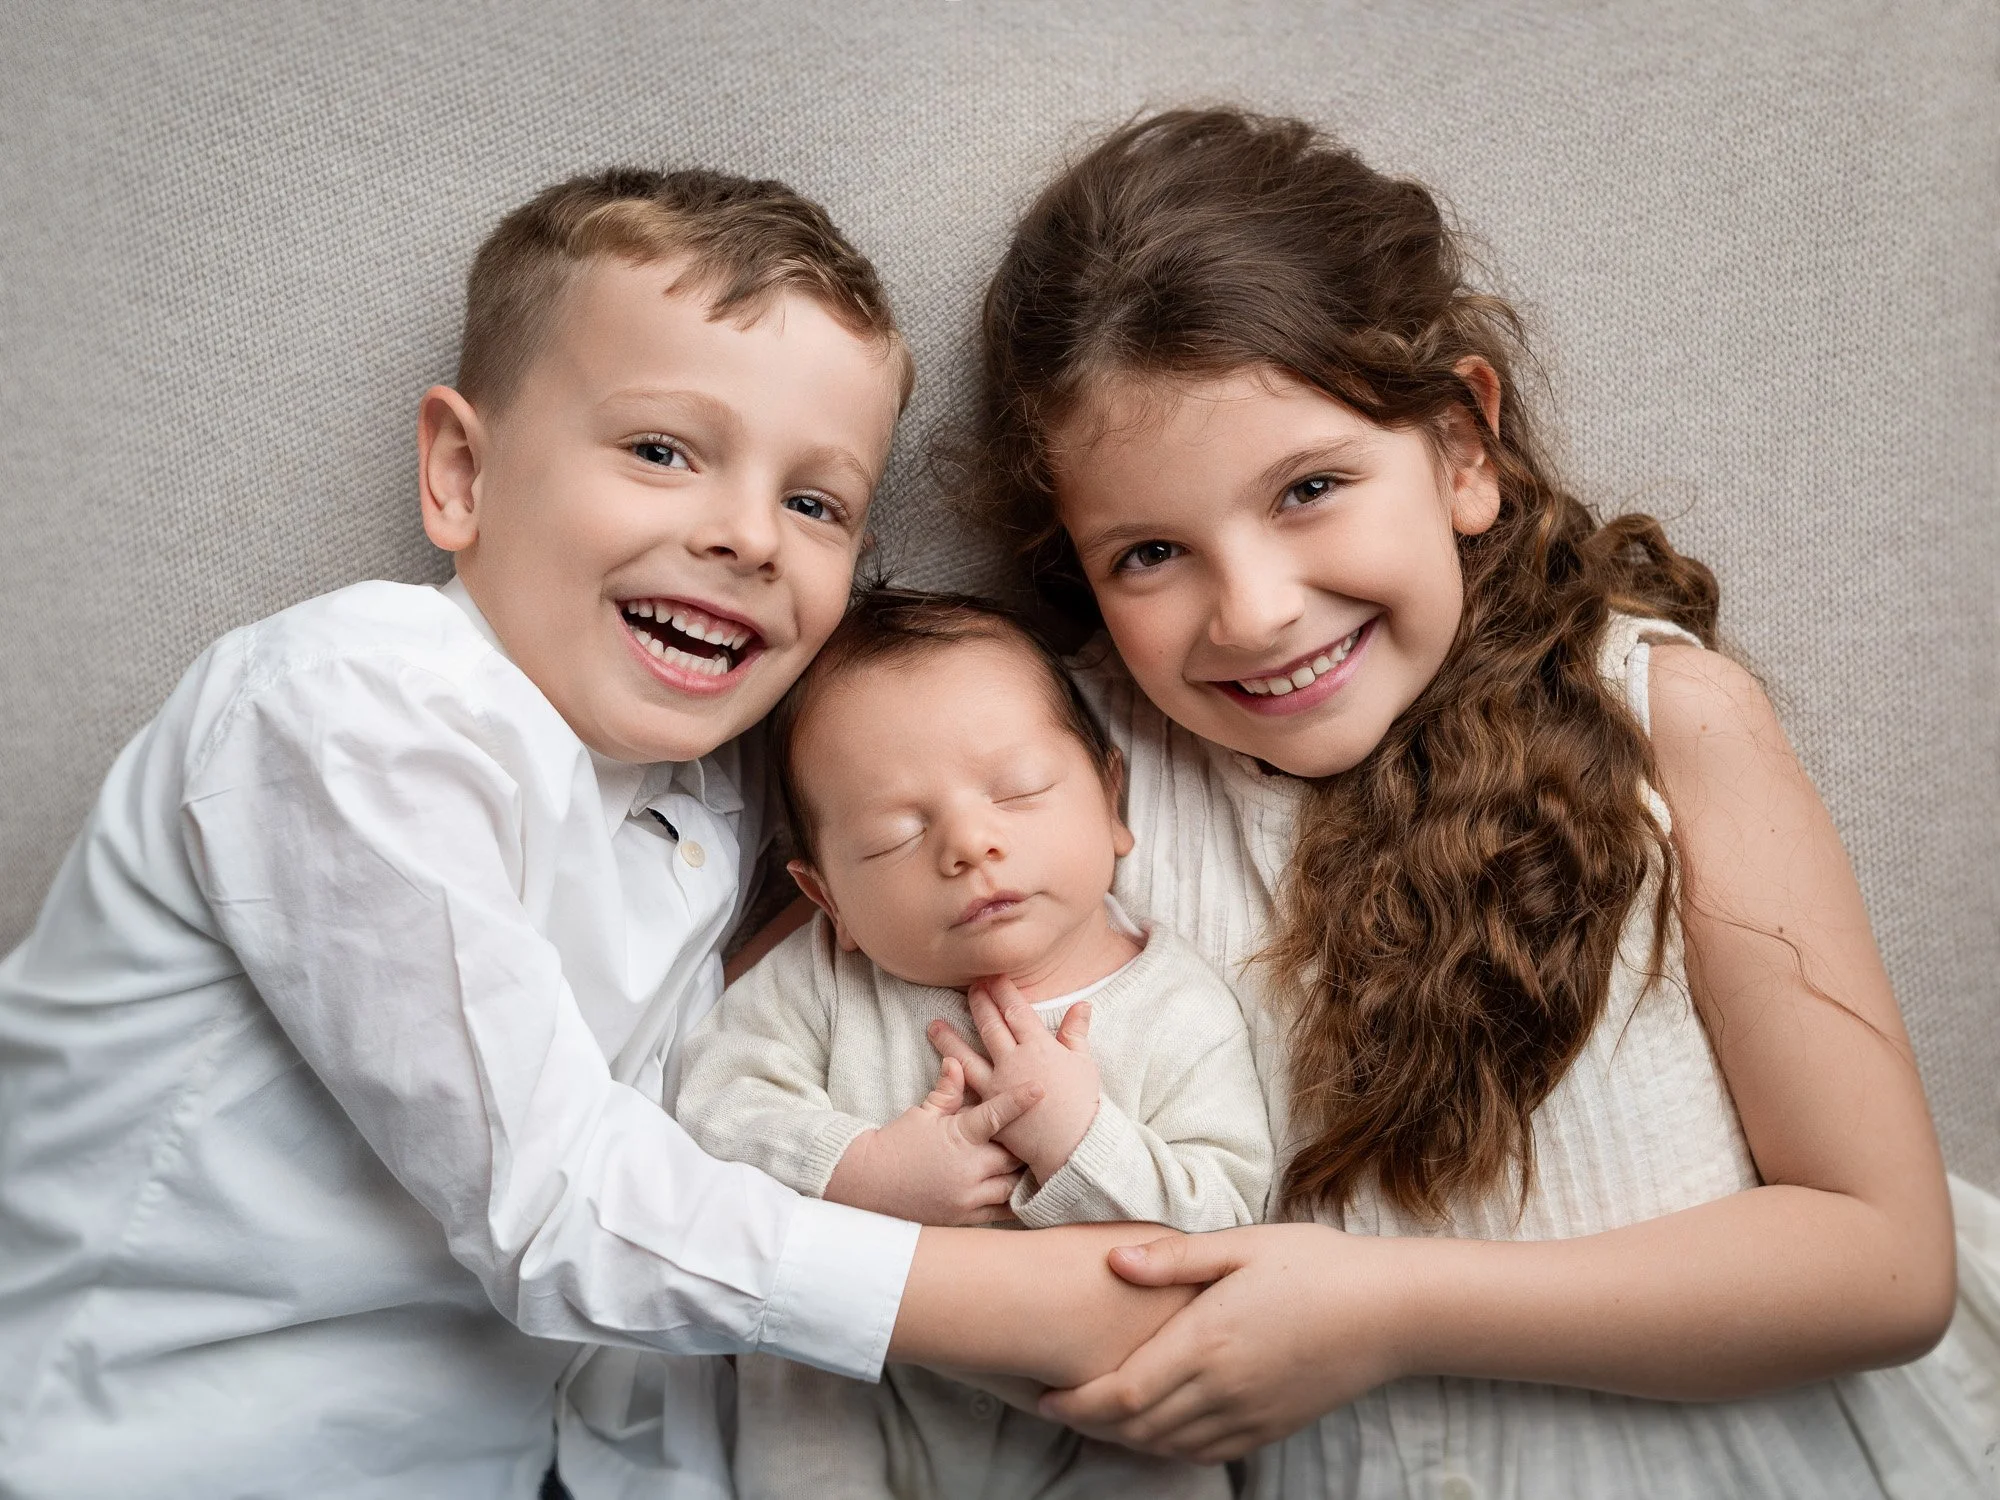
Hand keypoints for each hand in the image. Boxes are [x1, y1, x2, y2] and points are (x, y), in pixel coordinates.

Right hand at [823, 1057, 1038, 1225]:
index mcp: (959, 1136)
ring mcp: (967, 1197)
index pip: (996, 1115)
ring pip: (1012, 1186)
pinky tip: (1023, 1194)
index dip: (1019, 1100)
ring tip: (1036, 1166)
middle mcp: (968, 1168)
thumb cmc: (897, 1143)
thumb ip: (947, 1091)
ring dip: (1022, 1176)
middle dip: (1025, 1146)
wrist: (868, 1183)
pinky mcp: (965, 1218)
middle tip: (1039, 1136)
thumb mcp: (922, 1113)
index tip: (1040, 1088)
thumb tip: (957, 1061)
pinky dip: (1013, 1202)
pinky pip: (1000, 1212)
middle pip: (1014, 1156)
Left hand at [929, 979, 1100, 1182]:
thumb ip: (1076, 1032)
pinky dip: (951, 1078)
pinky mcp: (988, 1108)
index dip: (1003, 991)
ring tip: (933, 1025)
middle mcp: (1013, 1060)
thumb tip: (1082, 1004)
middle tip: (968, 988)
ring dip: (949, 1039)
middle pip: (990, 1024)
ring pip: (966, 1055)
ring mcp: (997, 1085)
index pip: (1016, 1010)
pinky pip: (966, 1090)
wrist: (1072, 1145)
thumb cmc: (1082, 1104)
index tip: (993, 977)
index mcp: (1039, 1046)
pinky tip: (940, 1070)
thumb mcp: (1084, 1063)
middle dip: (978, 1003)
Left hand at [1036, 1224, 1409, 1462]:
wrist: (1389, 1312)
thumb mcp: (1242, 1245)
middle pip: (1135, 1428)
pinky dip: (1166, 1446)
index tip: (1041, 1394)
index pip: (1121, 1394)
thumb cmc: (1315, 1264)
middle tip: (1053, 1405)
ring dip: (1122, 1437)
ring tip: (1092, 1415)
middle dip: (1087, 1422)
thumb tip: (1112, 1261)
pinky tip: (1153, 1427)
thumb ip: (1173, 1258)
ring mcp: (1248, 1416)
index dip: (1074, 1403)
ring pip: (1166, 1446)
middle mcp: (1222, 1390)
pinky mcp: (1270, 1428)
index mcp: (1207, 1342)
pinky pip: (1203, 1452)